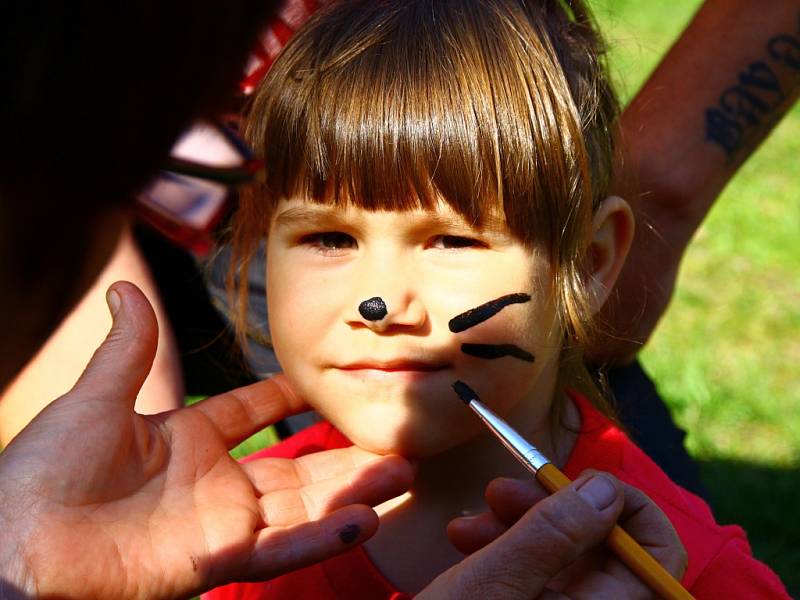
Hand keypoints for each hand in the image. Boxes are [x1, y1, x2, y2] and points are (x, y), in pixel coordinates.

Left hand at [0, 282, 412, 598]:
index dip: (285, 397)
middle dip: (346, 456)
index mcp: (186, 440)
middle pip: (296, 466)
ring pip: (304, 507)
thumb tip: (125, 289)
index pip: (250, 413)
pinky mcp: (218, 561)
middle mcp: (213, 484)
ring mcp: (220, 524)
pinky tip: (367, 518)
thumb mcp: (96, 400)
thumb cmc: (45, 472)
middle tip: (394, 438)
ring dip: (353, 493)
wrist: (18, 545)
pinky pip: (282, 549)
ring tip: (402, 472)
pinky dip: (325, 536)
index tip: (321, 381)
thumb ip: (129, 349)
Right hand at [421, 472, 685, 598]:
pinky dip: (506, 549)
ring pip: (565, 554)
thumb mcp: (498, 582)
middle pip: (604, 546)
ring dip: (518, 524)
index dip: (629, 506)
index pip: (659, 552)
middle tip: (499, 491)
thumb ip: (554, 533)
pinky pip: (538, 573)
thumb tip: (606, 488)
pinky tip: (466, 539)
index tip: (579, 480)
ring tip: (469, 522)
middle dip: (552, 508)